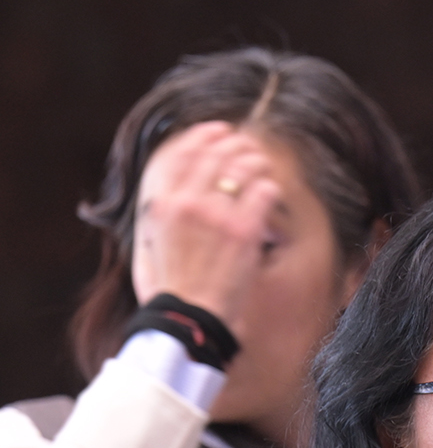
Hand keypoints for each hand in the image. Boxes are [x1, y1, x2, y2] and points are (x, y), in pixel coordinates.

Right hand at [129, 121, 283, 329]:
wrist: (187, 318)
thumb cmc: (168, 287)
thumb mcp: (148, 242)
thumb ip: (159, 213)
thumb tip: (169, 192)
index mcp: (158, 204)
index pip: (180, 152)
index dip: (203, 136)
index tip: (218, 130)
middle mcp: (185, 203)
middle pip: (215, 155)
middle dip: (235, 145)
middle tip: (249, 146)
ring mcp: (215, 215)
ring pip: (243, 168)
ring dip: (256, 163)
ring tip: (262, 166)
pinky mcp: (244, 230)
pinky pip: (264, 192)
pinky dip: (270, 189)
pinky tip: (270, 193)